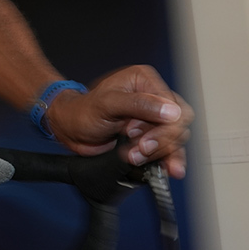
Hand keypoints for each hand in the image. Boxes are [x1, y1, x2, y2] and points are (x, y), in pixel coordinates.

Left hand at [46, 65, 192, 178]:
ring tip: (135, 157)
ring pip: (174, 138)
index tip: (144, 141)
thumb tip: (171, 111)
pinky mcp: (150, 135)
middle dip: (160, 141)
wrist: (71, 130)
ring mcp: (152, 118)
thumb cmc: (83, 111)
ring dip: (158, 152)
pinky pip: (168, 148)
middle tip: (139, 150)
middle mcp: (153, 97)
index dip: (164, 127)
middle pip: (177, 123)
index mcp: (145, 81)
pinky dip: (167, 159)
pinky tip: (169, 169)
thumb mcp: (108, 104)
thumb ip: (139, 105)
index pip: (173, 105)